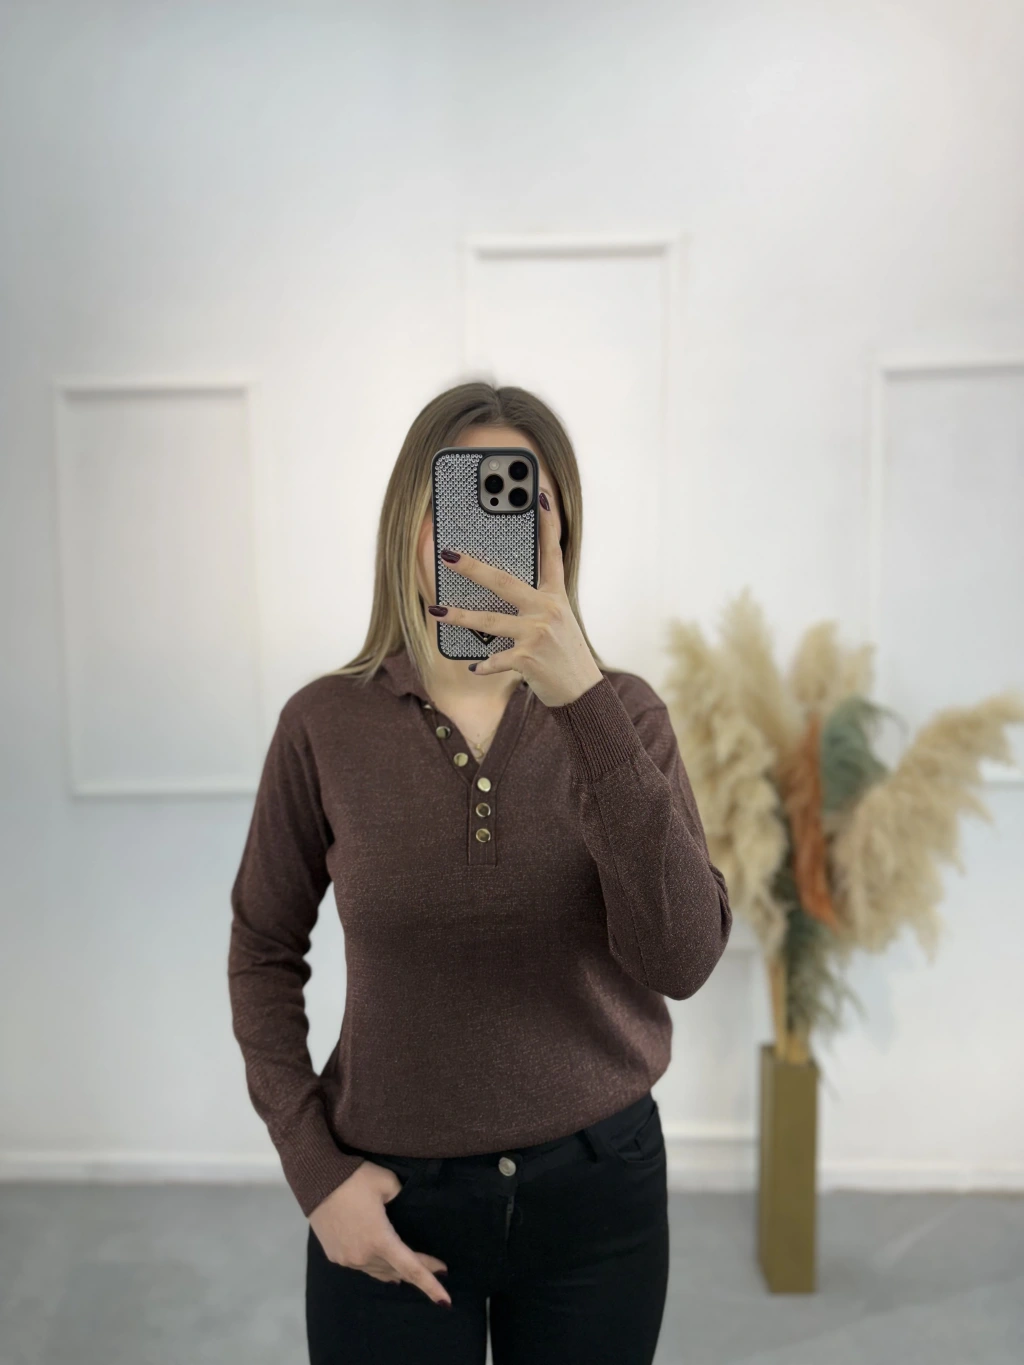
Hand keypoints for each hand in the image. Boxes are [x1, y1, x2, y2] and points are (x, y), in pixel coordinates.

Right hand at [308, 1162, 451, 1306]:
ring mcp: (347, 1258)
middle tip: (439, 1270)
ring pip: (380, 1271)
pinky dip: (378, 1268)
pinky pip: (363, 1267)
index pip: (411, 1268)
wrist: (316, 1178)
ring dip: (397, 1271)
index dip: (430, 1284)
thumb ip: (401, 1197)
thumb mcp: (387, 1182)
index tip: (446, 1301)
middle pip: (398, 1271)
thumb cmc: (355, 1178)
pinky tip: (384, 1269)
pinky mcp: (335, 1255)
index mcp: (380, 1240)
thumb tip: (400, 1206)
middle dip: (420, 1272)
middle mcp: (363, 1256)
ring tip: (412, 1273)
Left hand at [432, 491, 603, 707]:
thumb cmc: (564, 654)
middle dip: (472, 567)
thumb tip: (499, 588)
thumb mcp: (558, 621)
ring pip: (488, 620)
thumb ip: (535, 602)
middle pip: (504, 581)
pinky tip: (473, 666)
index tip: (540, 494)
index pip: (553, 551)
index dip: (548, 522)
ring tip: (436, 610)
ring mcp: (537, 634)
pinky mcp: (528, 659)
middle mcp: (547, 609)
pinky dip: (484, 664)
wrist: (583, 693)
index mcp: (556, 595)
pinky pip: (495, 658)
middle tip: (447, 555)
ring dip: (458, 617)